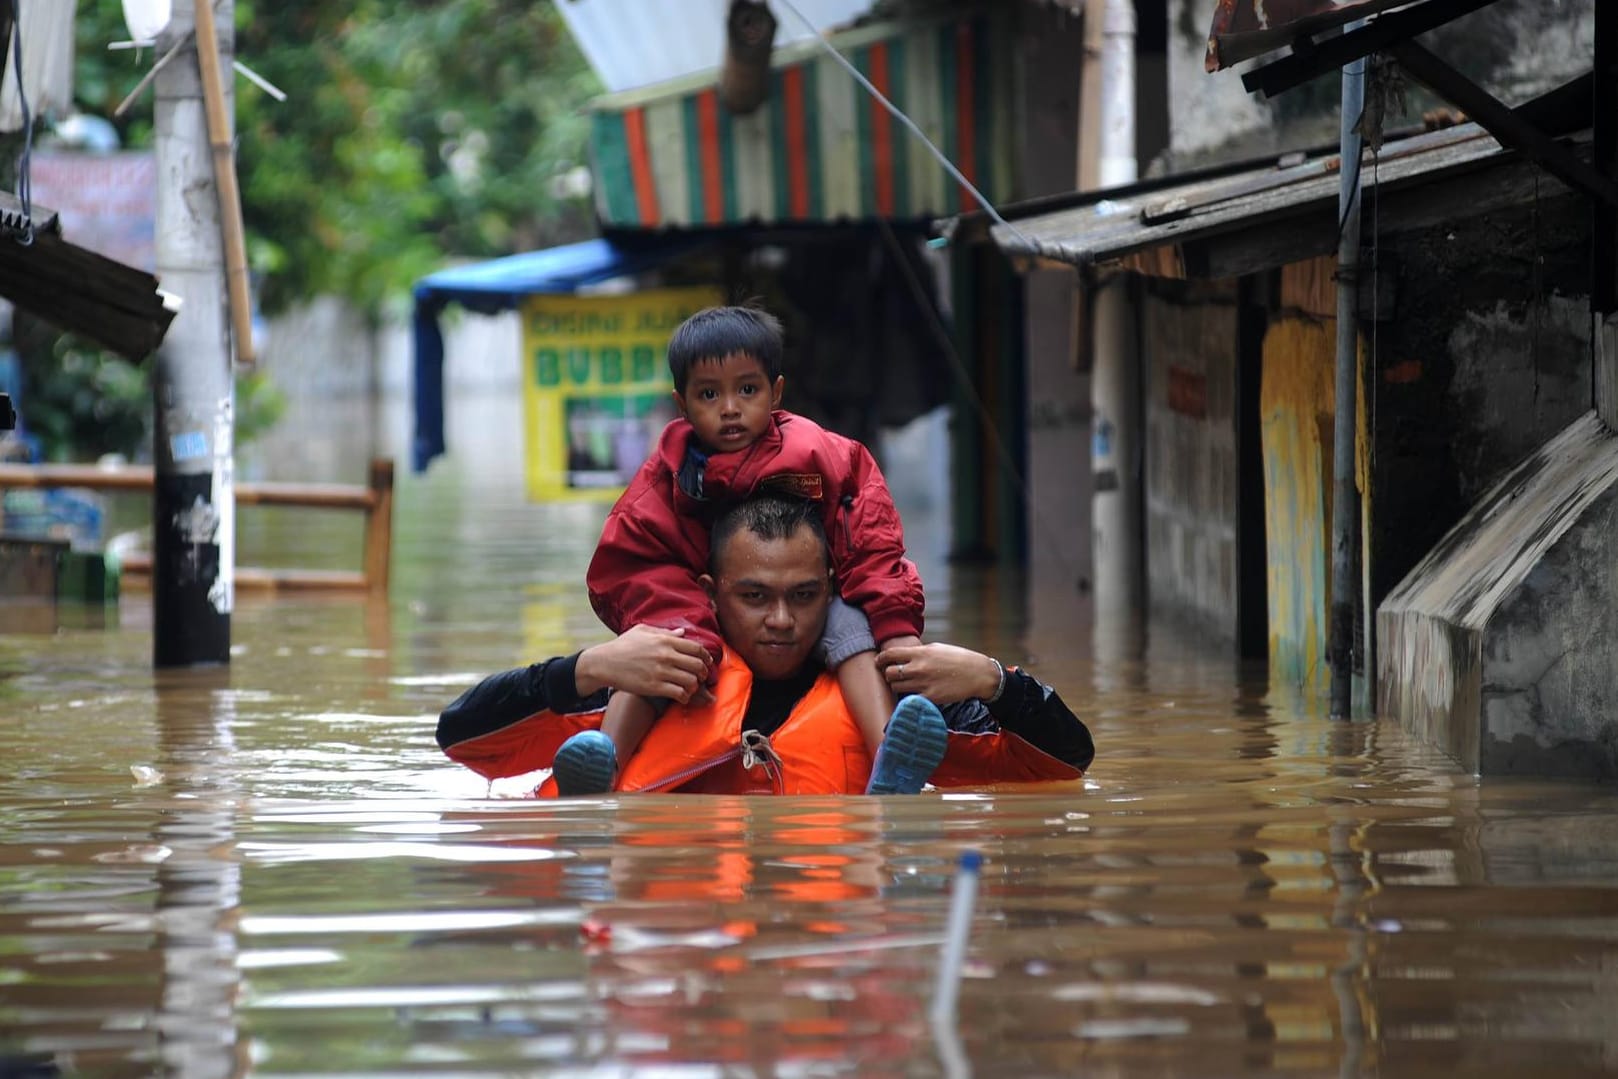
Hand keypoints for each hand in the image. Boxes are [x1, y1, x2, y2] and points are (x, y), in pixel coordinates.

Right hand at [575, 625, 711, 701]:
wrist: (604, 663)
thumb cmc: (622, 646)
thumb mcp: (642, 631)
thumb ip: (665, 632)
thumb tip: (682, 633)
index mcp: (665, 640)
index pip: (696, 648)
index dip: (705, 656)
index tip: (706, 662)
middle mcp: (666, 655)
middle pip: (697, 665)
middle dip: (702, 673)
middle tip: (700, 677)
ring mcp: (660, 672)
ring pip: (691, 681)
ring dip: (694, 686)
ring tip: (689, 687)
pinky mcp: (654, 687)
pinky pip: (679, 693)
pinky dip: (684, 696)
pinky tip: (680, 696)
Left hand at [877, 641, 999, 705]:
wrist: (978, 674)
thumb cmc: (959, 659)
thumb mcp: (937, 648)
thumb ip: (919, 652)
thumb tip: (905, 655)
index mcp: (920, 653)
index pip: (889, 655)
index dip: (880, 659)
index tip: (879, 662)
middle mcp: (918, 668)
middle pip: (889, 673)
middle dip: (889, 674)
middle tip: (894, 676)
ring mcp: (923, 684)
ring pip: (896, 687)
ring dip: (897, 686)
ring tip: (905, 685)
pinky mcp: (930, 698)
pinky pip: (909, 700)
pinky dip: (908, 699)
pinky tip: (913, 696)